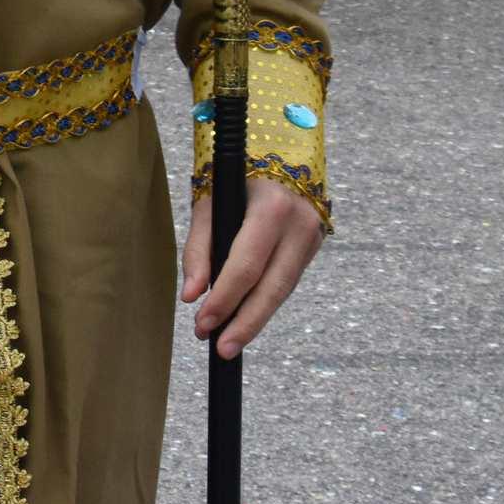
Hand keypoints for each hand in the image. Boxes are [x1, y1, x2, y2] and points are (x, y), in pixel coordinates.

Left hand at [181, 175, 323, 360]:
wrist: (279, 154)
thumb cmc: (236, 177)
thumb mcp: (210, 202)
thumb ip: (199, 249)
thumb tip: (190, 296)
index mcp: (273, 207)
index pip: (247, 265)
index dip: (225, 299)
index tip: (203, 324)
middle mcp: (300, 224)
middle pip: (273, 287)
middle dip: (246, 323)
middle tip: (221, 349)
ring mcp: (312, 237)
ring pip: (283, 290)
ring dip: (254, 319)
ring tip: (227, 341)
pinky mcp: (313, 247)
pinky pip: (285, 281)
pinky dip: (264, 301)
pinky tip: (244, 317)